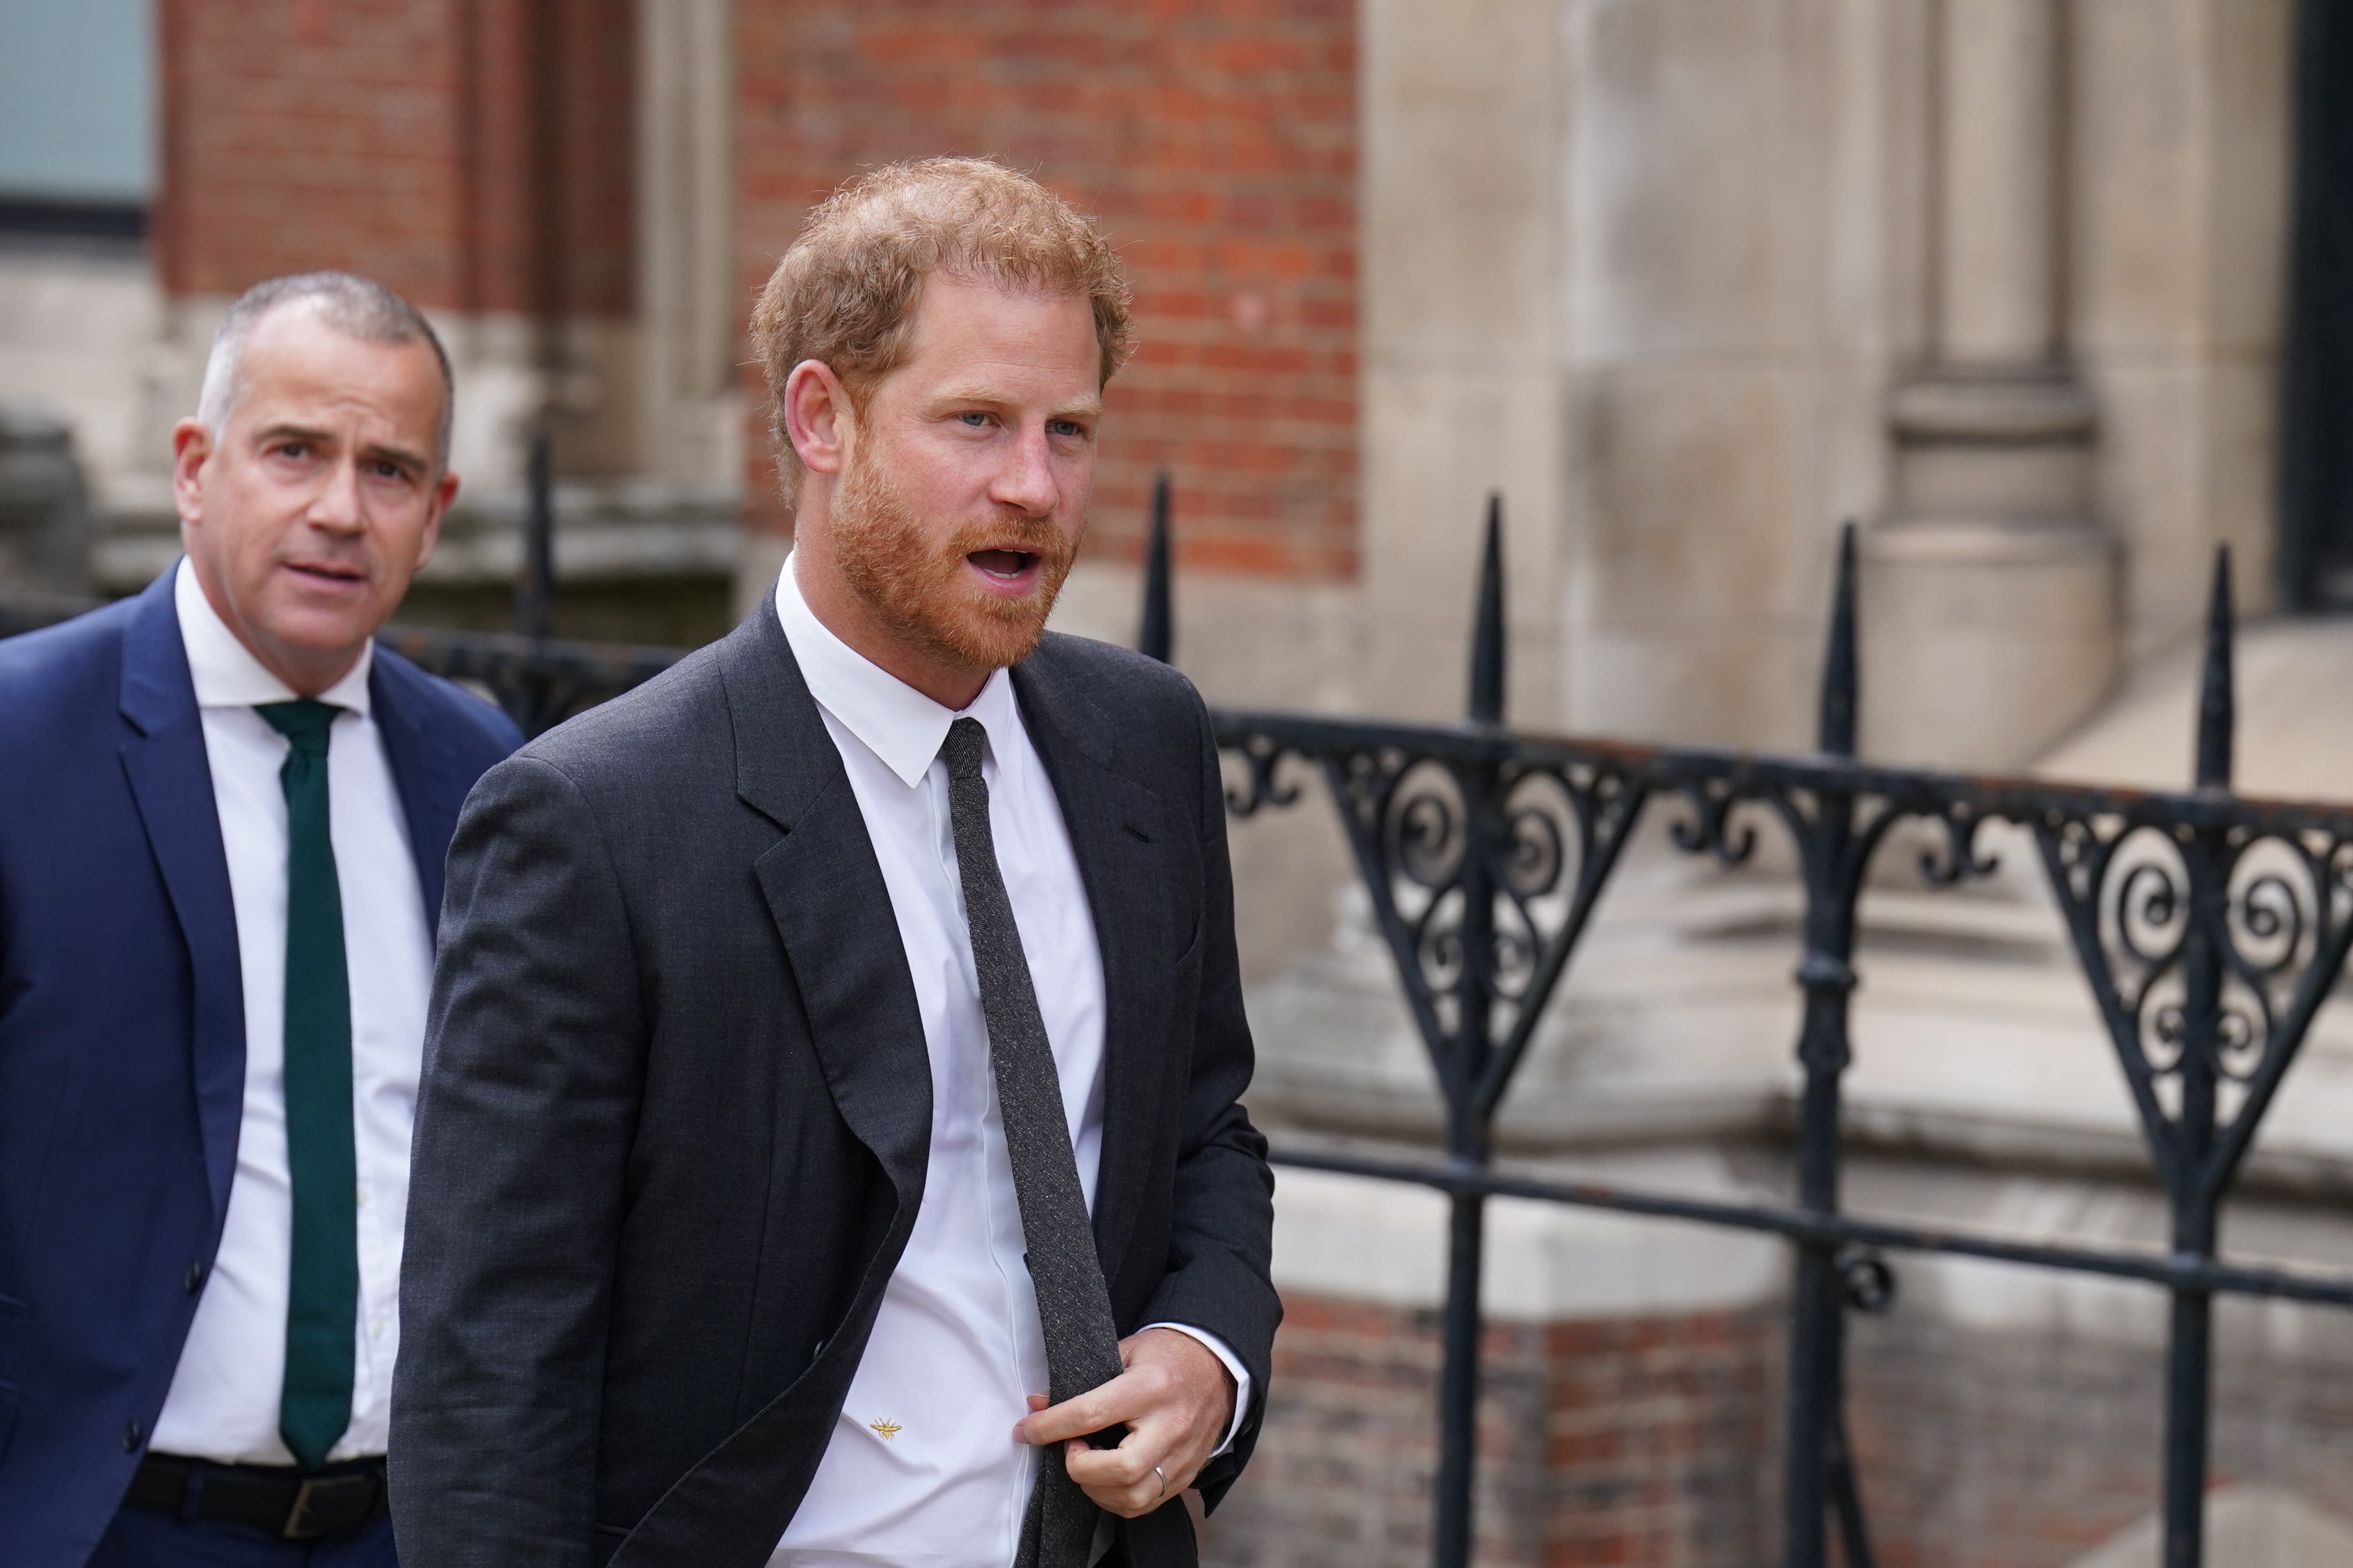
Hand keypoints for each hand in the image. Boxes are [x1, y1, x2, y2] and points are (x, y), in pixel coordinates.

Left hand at [1013, 1327, 1236, 1517]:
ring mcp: (1183, 1454)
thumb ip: (1083, 1379)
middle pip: (1120, 1469)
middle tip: (1070, 1448)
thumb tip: (1037, 1403)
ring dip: (1096, 1488)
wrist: (1217, 1366)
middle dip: (1080, 1467)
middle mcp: (1171, 1424)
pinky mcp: (1188, 1472)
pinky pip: (1146, 1504)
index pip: (1091, 1414)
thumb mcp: (1124, 1351)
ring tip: (1086, 1463)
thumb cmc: (1166, 1355)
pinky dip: (1116, 1499)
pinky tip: (1105, 1478)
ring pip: (1134, 1495)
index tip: (1026, 1430)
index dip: (1050, 1426)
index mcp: (1152, 1386)